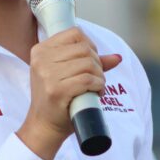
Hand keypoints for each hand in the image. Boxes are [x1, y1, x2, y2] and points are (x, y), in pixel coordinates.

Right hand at [16, 28, 120, 159]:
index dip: (90, 45)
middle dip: (97, 63)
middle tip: (96, 78)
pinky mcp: (56, 90)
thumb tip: (118, 57)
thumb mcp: (66, 74)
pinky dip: (98, 85)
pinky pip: (87, 79)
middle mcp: (41, 59)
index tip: (91, 61)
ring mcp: (47, 75)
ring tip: (96, 86)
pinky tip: (96, 92)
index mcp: (41, 50)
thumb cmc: (57, 99)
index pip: (75, 33)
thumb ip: (89, 62)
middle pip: (84, 49)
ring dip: (99, 76)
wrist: (44, 125)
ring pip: (88, 64)